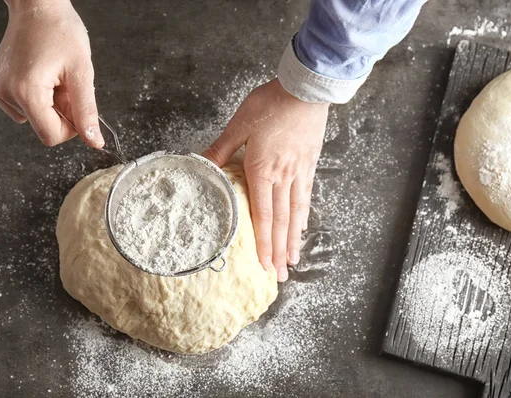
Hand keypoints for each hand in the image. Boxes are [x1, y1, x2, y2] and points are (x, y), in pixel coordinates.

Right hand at [0, 0, 103, 147]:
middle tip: (66, 85)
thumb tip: (94, 142)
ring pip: (33, 119)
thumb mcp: (82, 72)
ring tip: (52, 76)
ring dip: (49, 105)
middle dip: (61, 112)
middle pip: (42, 127)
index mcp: (26, 92)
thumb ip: (87, 111)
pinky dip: (36, 98)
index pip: (51, 136)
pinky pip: (21, 107)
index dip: (70, 128)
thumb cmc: (60, 31)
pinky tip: (39, 76)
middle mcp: (6, 93)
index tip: (77, 108)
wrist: (37, 6)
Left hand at [203, 78, 327, 281]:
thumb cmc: (271, 104)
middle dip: (279, 251)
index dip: (263, 242)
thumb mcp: (239, 125)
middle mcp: (282, 178)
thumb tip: (200, 165)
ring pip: (296, 214)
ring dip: (294, 240)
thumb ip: (221, 150)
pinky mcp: (309, 166)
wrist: (305, 89)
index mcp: (262, 170)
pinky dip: (304, 217)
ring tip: (293, 261)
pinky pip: (306, 198)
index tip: (263, 264)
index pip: (262, 215)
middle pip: (281, 222)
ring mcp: (299, 173)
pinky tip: (303, 228)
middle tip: (279, 275)